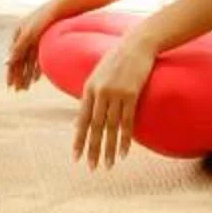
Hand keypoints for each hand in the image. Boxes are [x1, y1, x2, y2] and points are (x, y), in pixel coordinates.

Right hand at [5, 1, 60, 89]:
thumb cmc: (44, 20)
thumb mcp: (29, 35)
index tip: (10, 86)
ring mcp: (34, 38)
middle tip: (18, 91)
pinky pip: (37, 58)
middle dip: (18, 76)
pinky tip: (36, 79)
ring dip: (26, 74)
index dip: (10, 72)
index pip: (12, 57)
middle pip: (19, 60)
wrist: (61, 9)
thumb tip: (6, 62)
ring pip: (28, 61)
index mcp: (18, 34)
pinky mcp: (43, 40)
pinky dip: (36, 68)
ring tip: (26, 88)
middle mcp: (24, 36)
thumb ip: (18, 49)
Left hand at [72, 33, 155, 169]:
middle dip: (93, 149)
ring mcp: (116, 93)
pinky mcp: (131, 94)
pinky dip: (125, 139)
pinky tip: (124, 154)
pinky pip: (127, 122)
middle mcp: (100, 92)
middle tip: (91, 168)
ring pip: (111, 127)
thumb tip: (79, 118)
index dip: (79, 139)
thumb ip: (90, 96)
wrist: (136, 44)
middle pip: (95, 126)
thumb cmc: (116, 60)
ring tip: (108, 166)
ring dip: (109, 149)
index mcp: (89, 87)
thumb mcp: (97, 75)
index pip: (82, 119)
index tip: (76, 157)